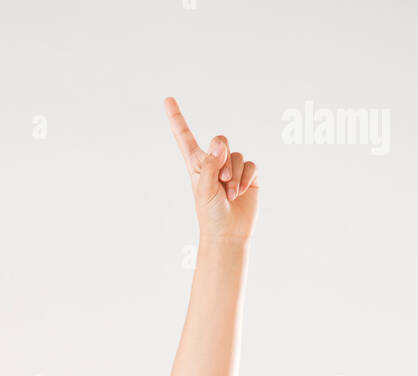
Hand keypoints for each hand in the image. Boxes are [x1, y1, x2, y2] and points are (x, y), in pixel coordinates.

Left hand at [162, 97, 258, 242]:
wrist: (228, 233)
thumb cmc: (210, 215)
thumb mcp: (204, 190)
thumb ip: (210, 166)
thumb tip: (219, 146)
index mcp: (196, 165)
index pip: (185, 138)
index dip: (177, 119)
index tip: (167, 100)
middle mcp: (214, 163)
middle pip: (220, 141)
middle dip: (223, 156)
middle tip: (221, 179)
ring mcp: (232, 169)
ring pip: (237, 156)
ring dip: (234, 175)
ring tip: (230, 194)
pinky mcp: (248, 176)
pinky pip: (250, 165)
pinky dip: (246, 178)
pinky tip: (241, 192)